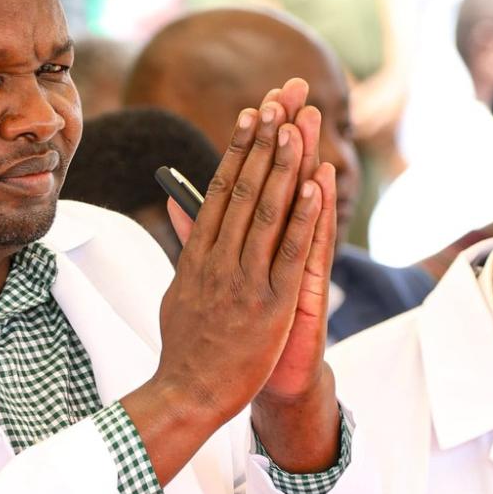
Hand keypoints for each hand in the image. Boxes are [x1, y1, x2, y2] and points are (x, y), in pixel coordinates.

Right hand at [125, 78, 332, 481]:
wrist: (188, 393)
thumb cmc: (187, 347)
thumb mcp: (178, 290)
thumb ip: (185, 246)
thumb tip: (177, 205)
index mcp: (198, 256)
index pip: (220, 190)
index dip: (239, 149)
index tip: (253, 115)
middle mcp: (219, 260)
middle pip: (243, 188)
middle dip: (263, 141)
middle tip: (279, 100)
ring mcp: (245, 280)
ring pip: (266, 212)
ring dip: (283, 166)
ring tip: (297, 127)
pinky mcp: (271, 304)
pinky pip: (290, 252)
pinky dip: (303, 217)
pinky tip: (315, 186)